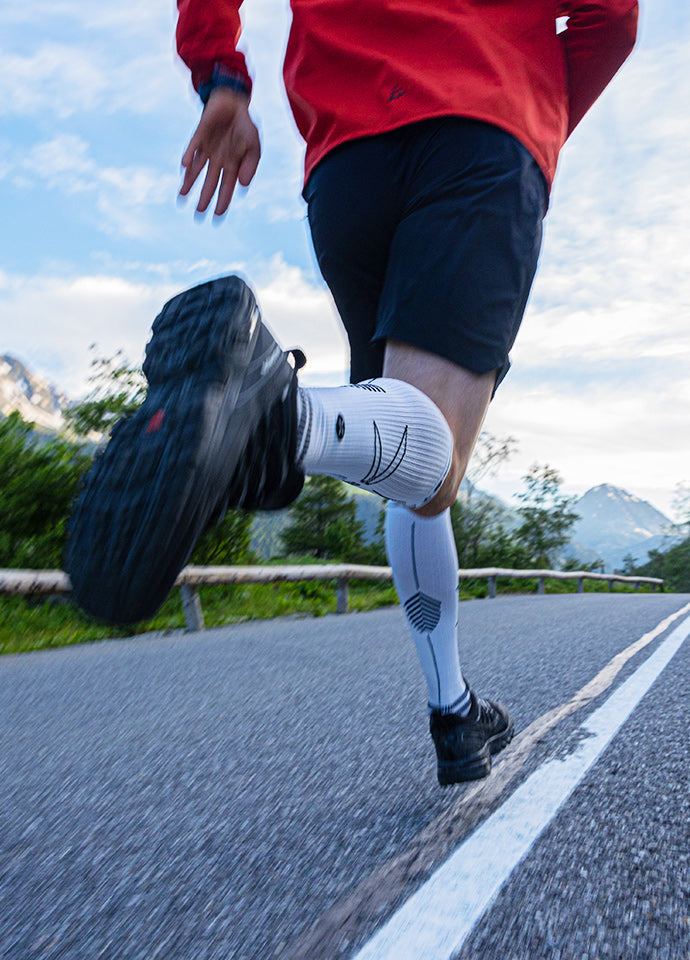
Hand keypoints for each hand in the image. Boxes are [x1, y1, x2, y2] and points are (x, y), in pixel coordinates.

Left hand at [179, 87, 260, 216]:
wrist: (234, 102)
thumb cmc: (245, 126)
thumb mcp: (254, 146)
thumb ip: (251, 165)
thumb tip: (242, 186)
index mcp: (232, 165)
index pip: (226, 188)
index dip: (223, 201)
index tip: (218, 216)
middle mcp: (218, 160)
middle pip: (209, 183)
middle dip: (204, 199)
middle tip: (198, 215)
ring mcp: (207, 149)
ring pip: (196, 170)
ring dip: (190, 183)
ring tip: (182, 197)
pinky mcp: (199, 135)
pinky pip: (193, 147)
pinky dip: (189, 156)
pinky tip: (184, 167)